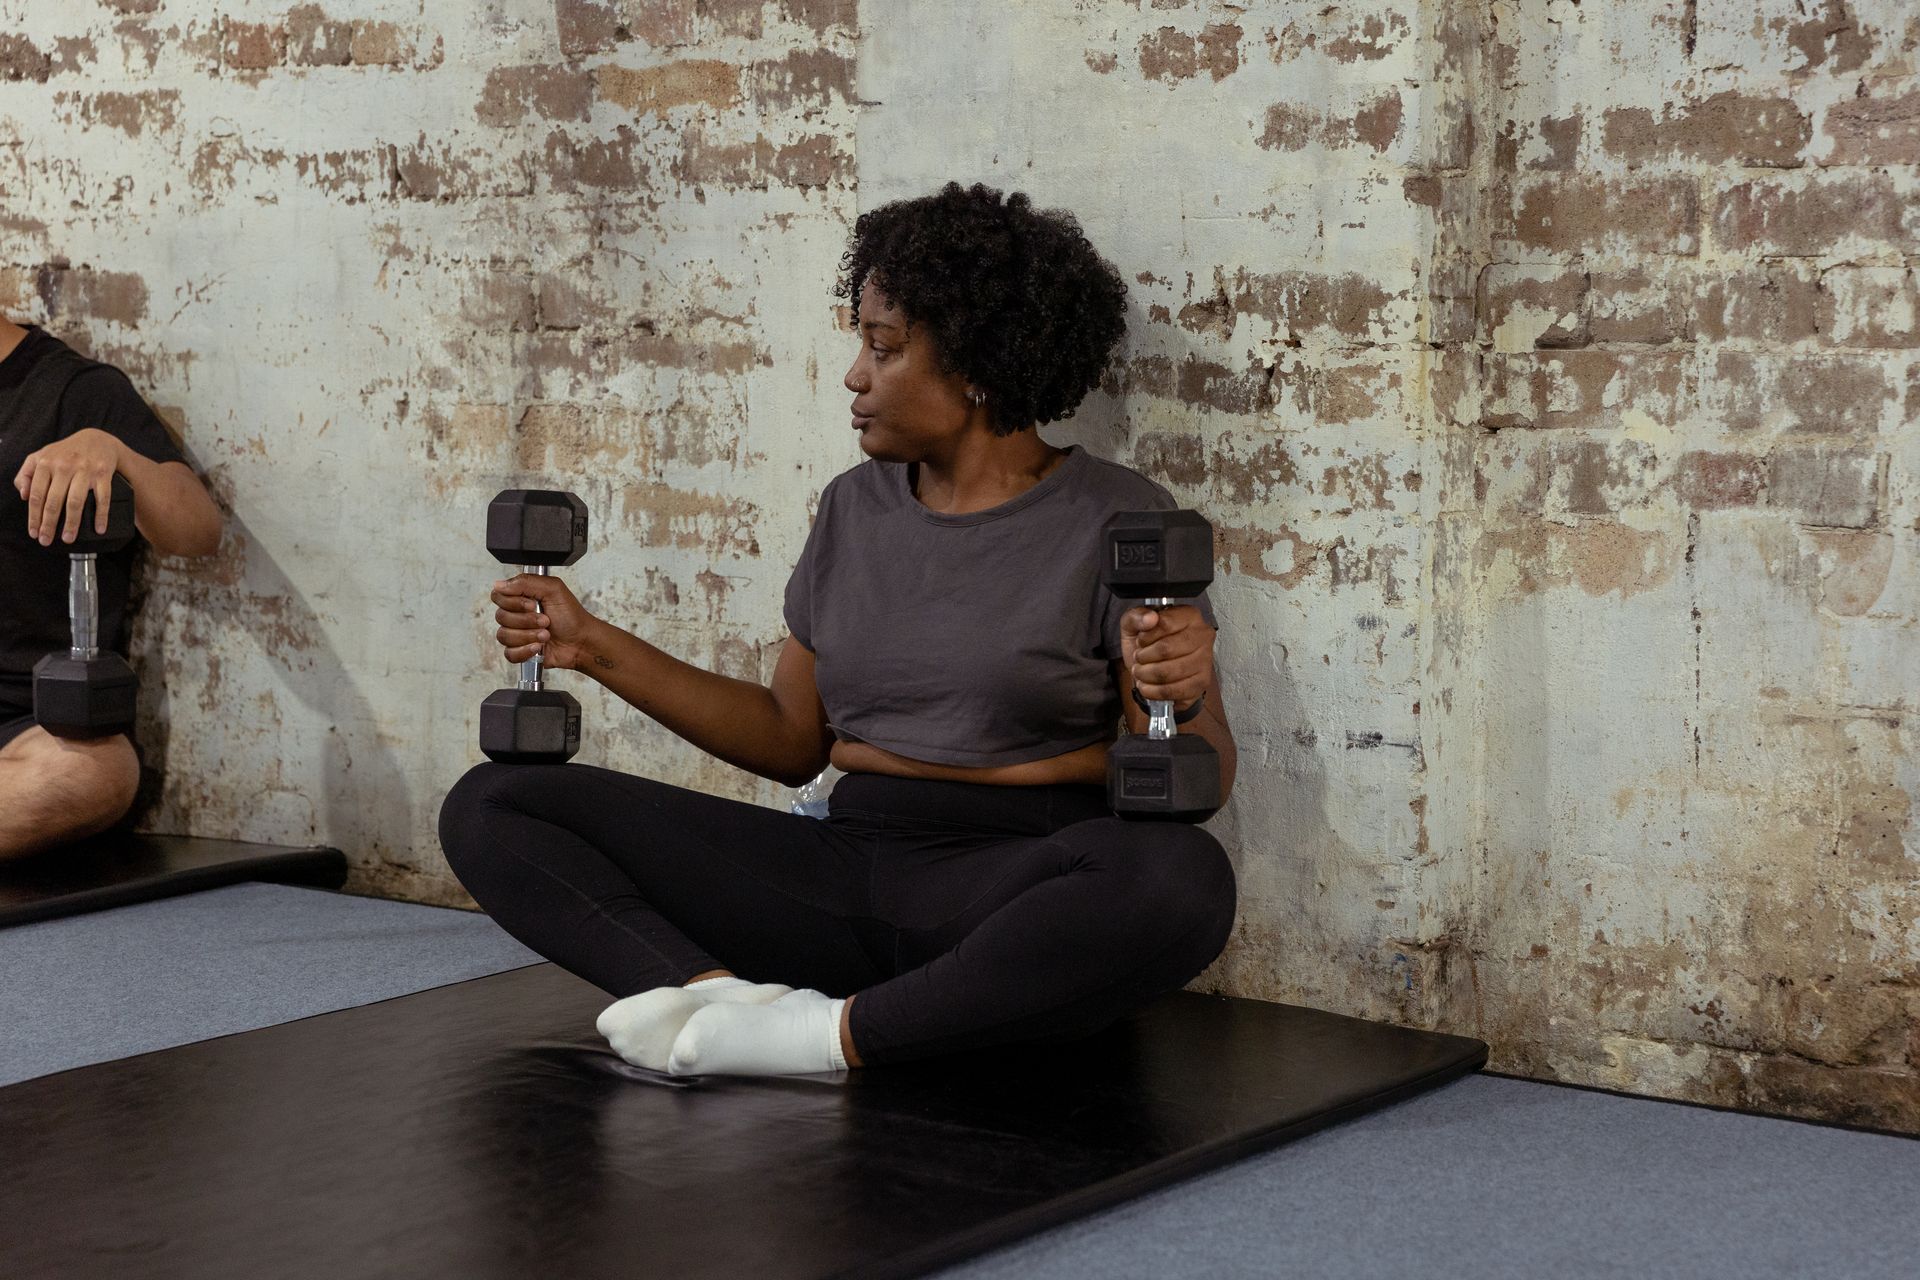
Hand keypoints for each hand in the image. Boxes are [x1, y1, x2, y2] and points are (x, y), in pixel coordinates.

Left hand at [13, 428, 127, 545]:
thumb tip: (24, 495)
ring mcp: (85, 470)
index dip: (34, 517)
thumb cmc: (66, 452)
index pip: (36, 495)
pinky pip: (102, 497)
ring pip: (76, 501)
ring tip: (68, 538)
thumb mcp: (41, 457)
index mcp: (46, 463)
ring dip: (72, 523)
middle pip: (54, 501)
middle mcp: (64, 466)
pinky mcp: (103, 474)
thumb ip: (26, 474)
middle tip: (47, 540)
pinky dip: (101, 515)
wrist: (97, 440)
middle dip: (49, 524)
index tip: (34, 532)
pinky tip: (99, 528)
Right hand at [491, 574, 596, 671]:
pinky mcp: (520, 651)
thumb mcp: (554, 589)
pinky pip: (509, 653)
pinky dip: (525, 651)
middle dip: (526, 621)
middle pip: (501, 617)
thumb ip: (526, 582)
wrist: (582, 642)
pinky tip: (538, 647)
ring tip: (546, 635)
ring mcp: (518, 633)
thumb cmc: (572, 617)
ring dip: (528, 636)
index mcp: (522, 597)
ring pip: (504, 636)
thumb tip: (500, 584)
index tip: (532, 605)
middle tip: (546, 620)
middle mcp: (517, 614)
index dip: (513, 602)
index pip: (498, 596)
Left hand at [1120, 604, 1213, 712]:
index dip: (1145, 636)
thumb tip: (1150, 618)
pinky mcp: (1201, 682)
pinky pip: (1173, 691)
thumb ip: (1136, 616)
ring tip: (1141, 671)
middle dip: (1144, 657)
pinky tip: (1148, 685)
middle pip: (1166, 649)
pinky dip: (1153, 691)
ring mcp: (1205, 660)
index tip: (1141, 641)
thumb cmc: (1149, 644)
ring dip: (1146, 674)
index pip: (1165, 624)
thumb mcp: (1134, 625)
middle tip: (1139, 658)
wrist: (1158, 668)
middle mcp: (1202, 635)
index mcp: (1189, 615)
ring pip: (1167, 672)